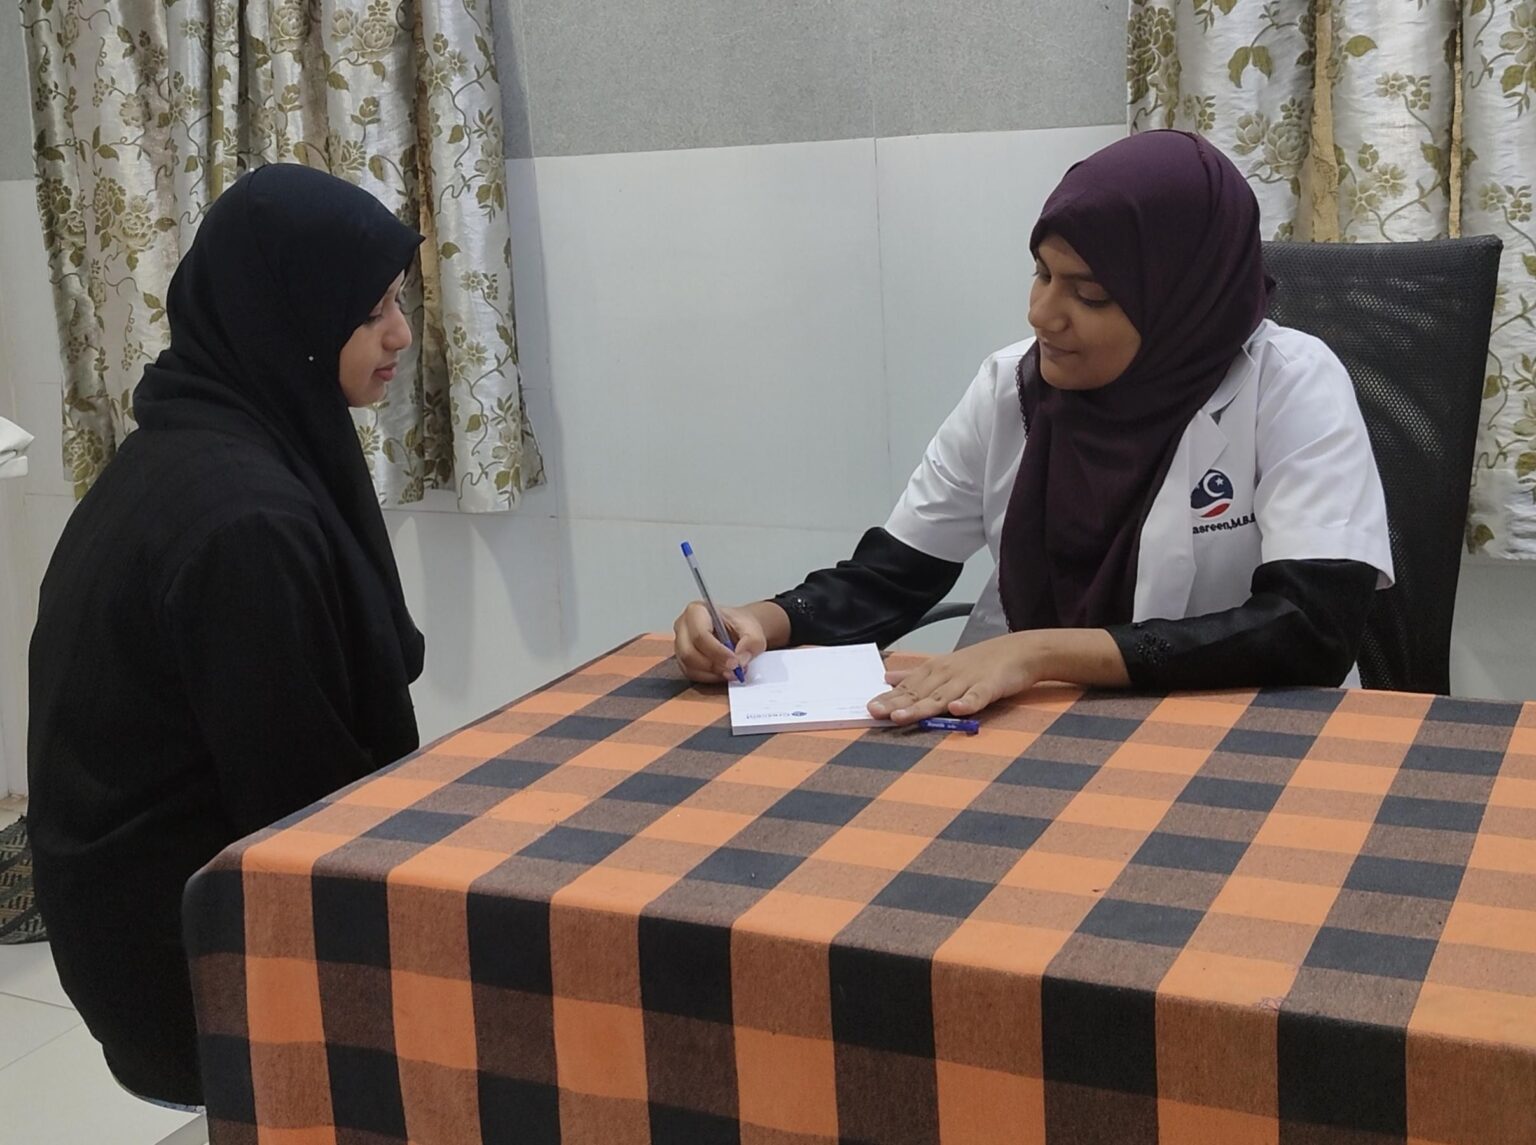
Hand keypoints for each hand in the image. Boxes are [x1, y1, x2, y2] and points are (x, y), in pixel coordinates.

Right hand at [673, 601, 770, 683]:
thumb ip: (751, 643)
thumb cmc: (740, 625)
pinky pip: (691, 674)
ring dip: (712, 673)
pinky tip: (723, 673)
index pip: (700, 635)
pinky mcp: (682, 660)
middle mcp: (683, 626)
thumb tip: (740, 659)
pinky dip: (709, 678)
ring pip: (689, 666)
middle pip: (689, 653)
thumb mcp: (753, 630)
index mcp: (697, 611)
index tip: (735, 662)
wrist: (739, 630)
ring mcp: (680, 644)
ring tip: (732, 672)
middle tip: (734, 671)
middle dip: (713, 665)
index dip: (717, 652)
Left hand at [866, 628, 1126, 724]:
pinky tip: (958, 710)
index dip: (888, 698)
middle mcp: (948, 674)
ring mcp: (969, 680)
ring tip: (903, 716)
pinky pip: (979, 696)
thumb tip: (885, 677)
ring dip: (922, 706)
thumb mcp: (943, 664)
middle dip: (897, 703)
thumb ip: (915, 674)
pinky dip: (969, 702)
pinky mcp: (991, 686)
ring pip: (942, 696)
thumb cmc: (979, 661)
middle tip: (876, 714)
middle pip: (919, 692)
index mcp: (936, 670)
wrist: (1020, 650)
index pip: (908, 686)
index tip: (868, 708)